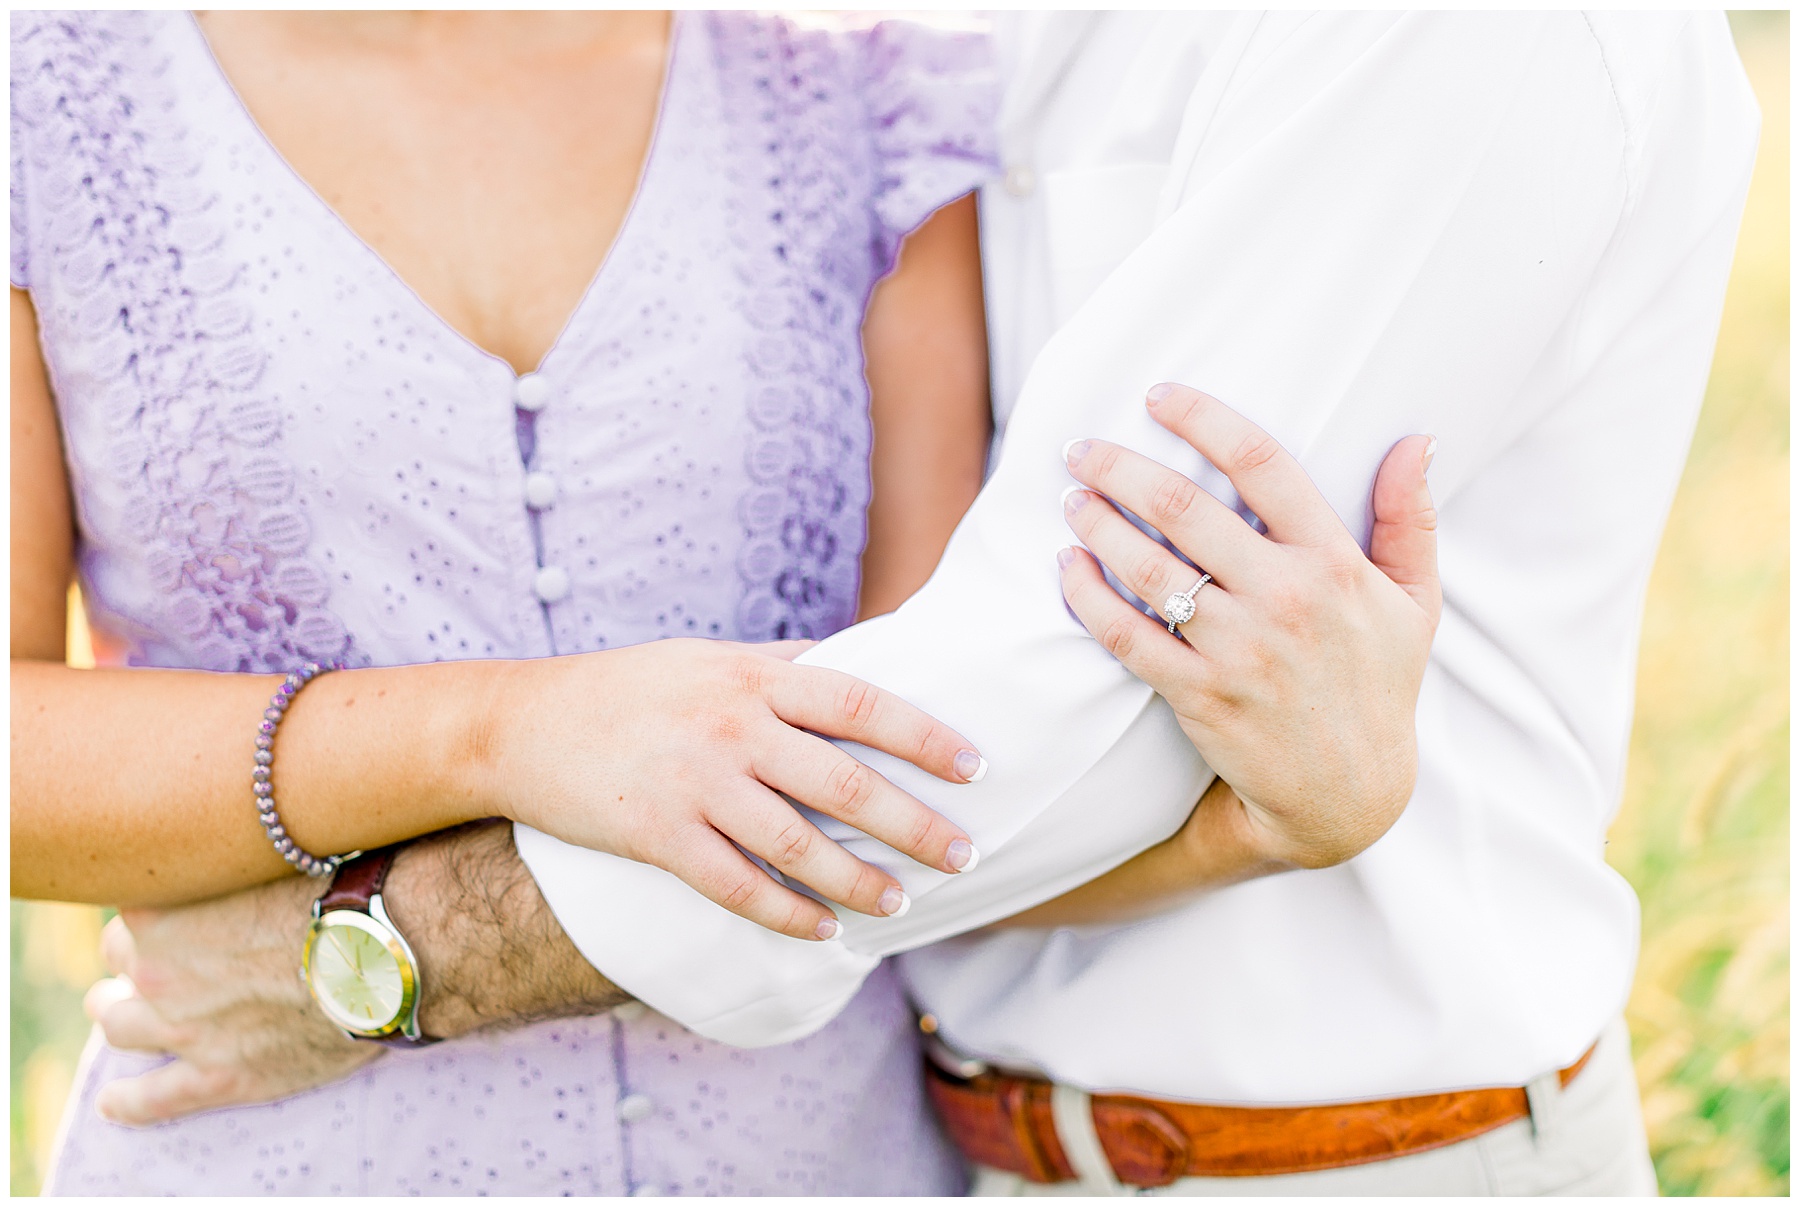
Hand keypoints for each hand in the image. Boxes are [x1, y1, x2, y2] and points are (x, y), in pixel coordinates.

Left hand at [83, 875, 376, 1126]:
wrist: (387, 952)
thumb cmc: (346, 887)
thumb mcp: (277, 851)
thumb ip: (240, 855)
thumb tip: (252, 836)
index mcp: (163, 909)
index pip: (133, 899)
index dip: (161, 899)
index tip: (182, 898)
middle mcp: (157, 971)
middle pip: (119, 960)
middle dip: (133, 957)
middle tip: (154, 954)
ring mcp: (184, 1028)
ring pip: (119, 1026)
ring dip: (117, 1015)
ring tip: (119, 1011)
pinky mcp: (220, 1077)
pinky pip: (151, 1099)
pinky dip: (127, 1100)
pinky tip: (115, 1100)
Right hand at [485, 639, 985, 940]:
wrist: (520, 724)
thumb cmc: (629, 687)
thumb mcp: (709, 658)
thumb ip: (781, 664)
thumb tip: (860, 657)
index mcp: (753, 678)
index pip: (860, 703)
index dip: (924, 735)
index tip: (975, 765)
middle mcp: (732, 727)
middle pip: (845, 781)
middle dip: (914, 823)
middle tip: (964, 853)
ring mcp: (695, 785)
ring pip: (799, 843)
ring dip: (860, 880)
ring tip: (902, 902)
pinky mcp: (658, 838)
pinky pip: (736, 886)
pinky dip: (786, 913)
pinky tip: (823, 930)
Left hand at [1058, 383, 1439, 869]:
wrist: (1348, 794)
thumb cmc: (1377, 686)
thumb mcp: (1415, 603)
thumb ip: (1409, 519)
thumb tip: (1417, 440)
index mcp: (1335, 563)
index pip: (1262, 464)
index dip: (1204, 419)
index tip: (1158, 395)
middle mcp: (1285, 598)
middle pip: (1185, 509)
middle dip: (1121, 467)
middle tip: (1082, 448)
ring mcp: (1238, 649)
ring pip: (1148, 567)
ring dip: (1097, 524)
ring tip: (1071, 499)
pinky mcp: (1199, 695)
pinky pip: (1127, 635)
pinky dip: (1089, 596)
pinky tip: (1067, 567)